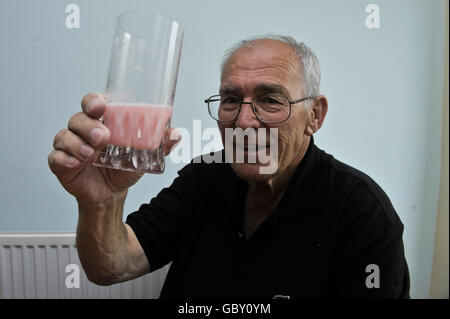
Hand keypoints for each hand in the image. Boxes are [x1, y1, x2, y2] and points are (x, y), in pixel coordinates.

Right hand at [48, 93, 180, 205]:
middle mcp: (83, 130)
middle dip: (89, 125)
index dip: (94, 100)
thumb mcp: (145, 155)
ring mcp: (70, 145)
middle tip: (103, 136)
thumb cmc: (124, 166)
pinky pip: (55, 157)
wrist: (112, 193)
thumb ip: (161, 144)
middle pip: (78, 118)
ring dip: (77, 143)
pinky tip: (75, 163)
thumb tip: (178, 133)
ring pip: (65, 135)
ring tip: (91, 154)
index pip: (93, 103)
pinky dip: (64, 159)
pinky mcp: (61, 162)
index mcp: (102, 121)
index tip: (101, 105)